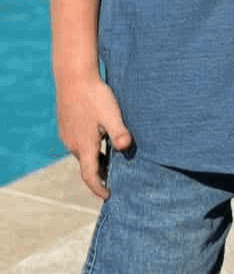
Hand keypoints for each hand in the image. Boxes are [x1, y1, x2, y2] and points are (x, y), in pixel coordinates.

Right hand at [55, 71, 131, 198]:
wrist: (73, 78)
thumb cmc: (95, 96)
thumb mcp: (112, 114)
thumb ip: (119, 132)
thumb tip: (127, 147)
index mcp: (84, 146)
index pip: (90, 176)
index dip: (99, 188)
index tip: (108, 196)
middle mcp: (72, 144)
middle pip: (87, 166)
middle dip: (100, 175)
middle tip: (114, 180)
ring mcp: (67, 136)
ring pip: (82, 154)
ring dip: (96, 160)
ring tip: (111, 162)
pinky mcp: (66, 126)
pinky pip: (78, 143)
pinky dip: (90, 148)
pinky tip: (100, 139)